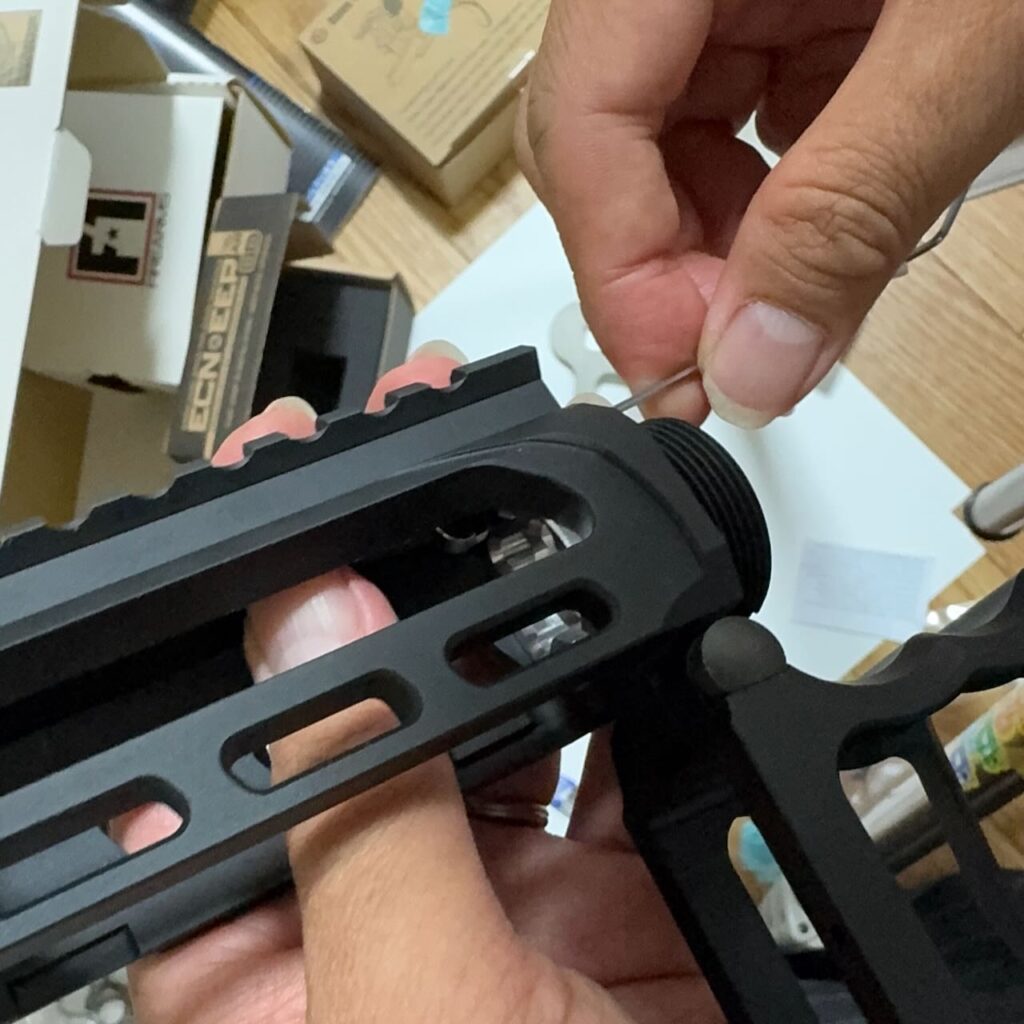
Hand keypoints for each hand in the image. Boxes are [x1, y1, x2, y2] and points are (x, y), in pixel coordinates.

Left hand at [120, 349, 722, 1023]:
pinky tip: (633, 639)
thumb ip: (360, 825)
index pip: (221, 760)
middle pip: (368, 719)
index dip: (238, 630)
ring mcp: (492, 901)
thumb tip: (316, 631)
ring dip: (514, 637)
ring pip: (493, 726)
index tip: (258, 519)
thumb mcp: (411, 1014)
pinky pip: (614, 769)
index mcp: (261, 956)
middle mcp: (371, 913)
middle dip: (388, 598)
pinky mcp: (600, 903)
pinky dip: (634, 703)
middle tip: (402, 483)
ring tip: (515, 540)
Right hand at [517, 0, 1023, 425]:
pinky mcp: (772, 4)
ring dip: (715, 243)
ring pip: (657, 143)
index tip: (683, 379)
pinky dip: (765, 198)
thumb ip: (851, 209)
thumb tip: (751, 369)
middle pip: (600, 138)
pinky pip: (725, 120)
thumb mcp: (972, 45)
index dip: (619, 270)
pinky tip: (820, 226)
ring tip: (796, 295)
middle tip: (736, 356)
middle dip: (664, 266)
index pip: (584, 117)